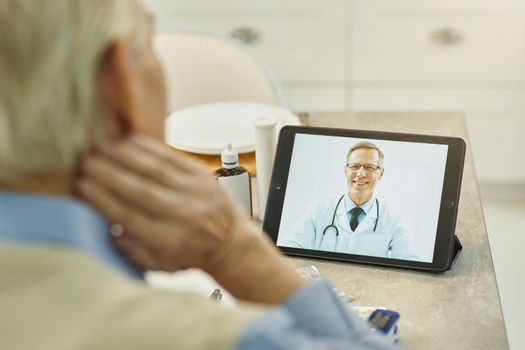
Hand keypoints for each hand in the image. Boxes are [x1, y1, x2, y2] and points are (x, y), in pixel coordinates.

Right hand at [77, 135, 249, 271]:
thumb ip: (132, 249)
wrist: (231, 244)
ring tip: (103, 149)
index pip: (129, 216)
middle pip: (139, 190)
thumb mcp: (160, 265)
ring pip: (155, 170)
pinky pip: (172, 157)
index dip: (103, 198)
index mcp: (169, 240)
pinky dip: (149, 148)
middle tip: (87, 162)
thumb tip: (106, 226)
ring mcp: (196, 193)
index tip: (83, 186)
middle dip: (109, 174)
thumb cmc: (192, 255)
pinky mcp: (203, 176)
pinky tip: (130, 141)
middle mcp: (184, 215)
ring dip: (126, 157)